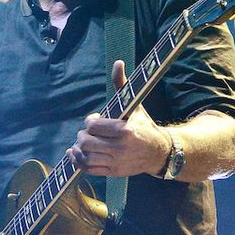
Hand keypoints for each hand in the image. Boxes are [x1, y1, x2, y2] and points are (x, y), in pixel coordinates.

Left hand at [67, 60, 170, 176]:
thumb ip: (123, 85)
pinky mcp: (114, 172)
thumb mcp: (134, 105)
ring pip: (86, 157)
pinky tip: (75, 155)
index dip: (90, 121)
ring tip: (80, 144)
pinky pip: (90, 170)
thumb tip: (118, 62)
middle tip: (87, 133)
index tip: (95, 120)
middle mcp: (120, 147)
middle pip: (86, 142)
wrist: (159, 151)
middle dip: (82, 135)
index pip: (93, 125)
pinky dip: (79, 163)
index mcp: (124, 129)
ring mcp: (117, 162)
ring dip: (78, 150)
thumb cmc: (143, 125)